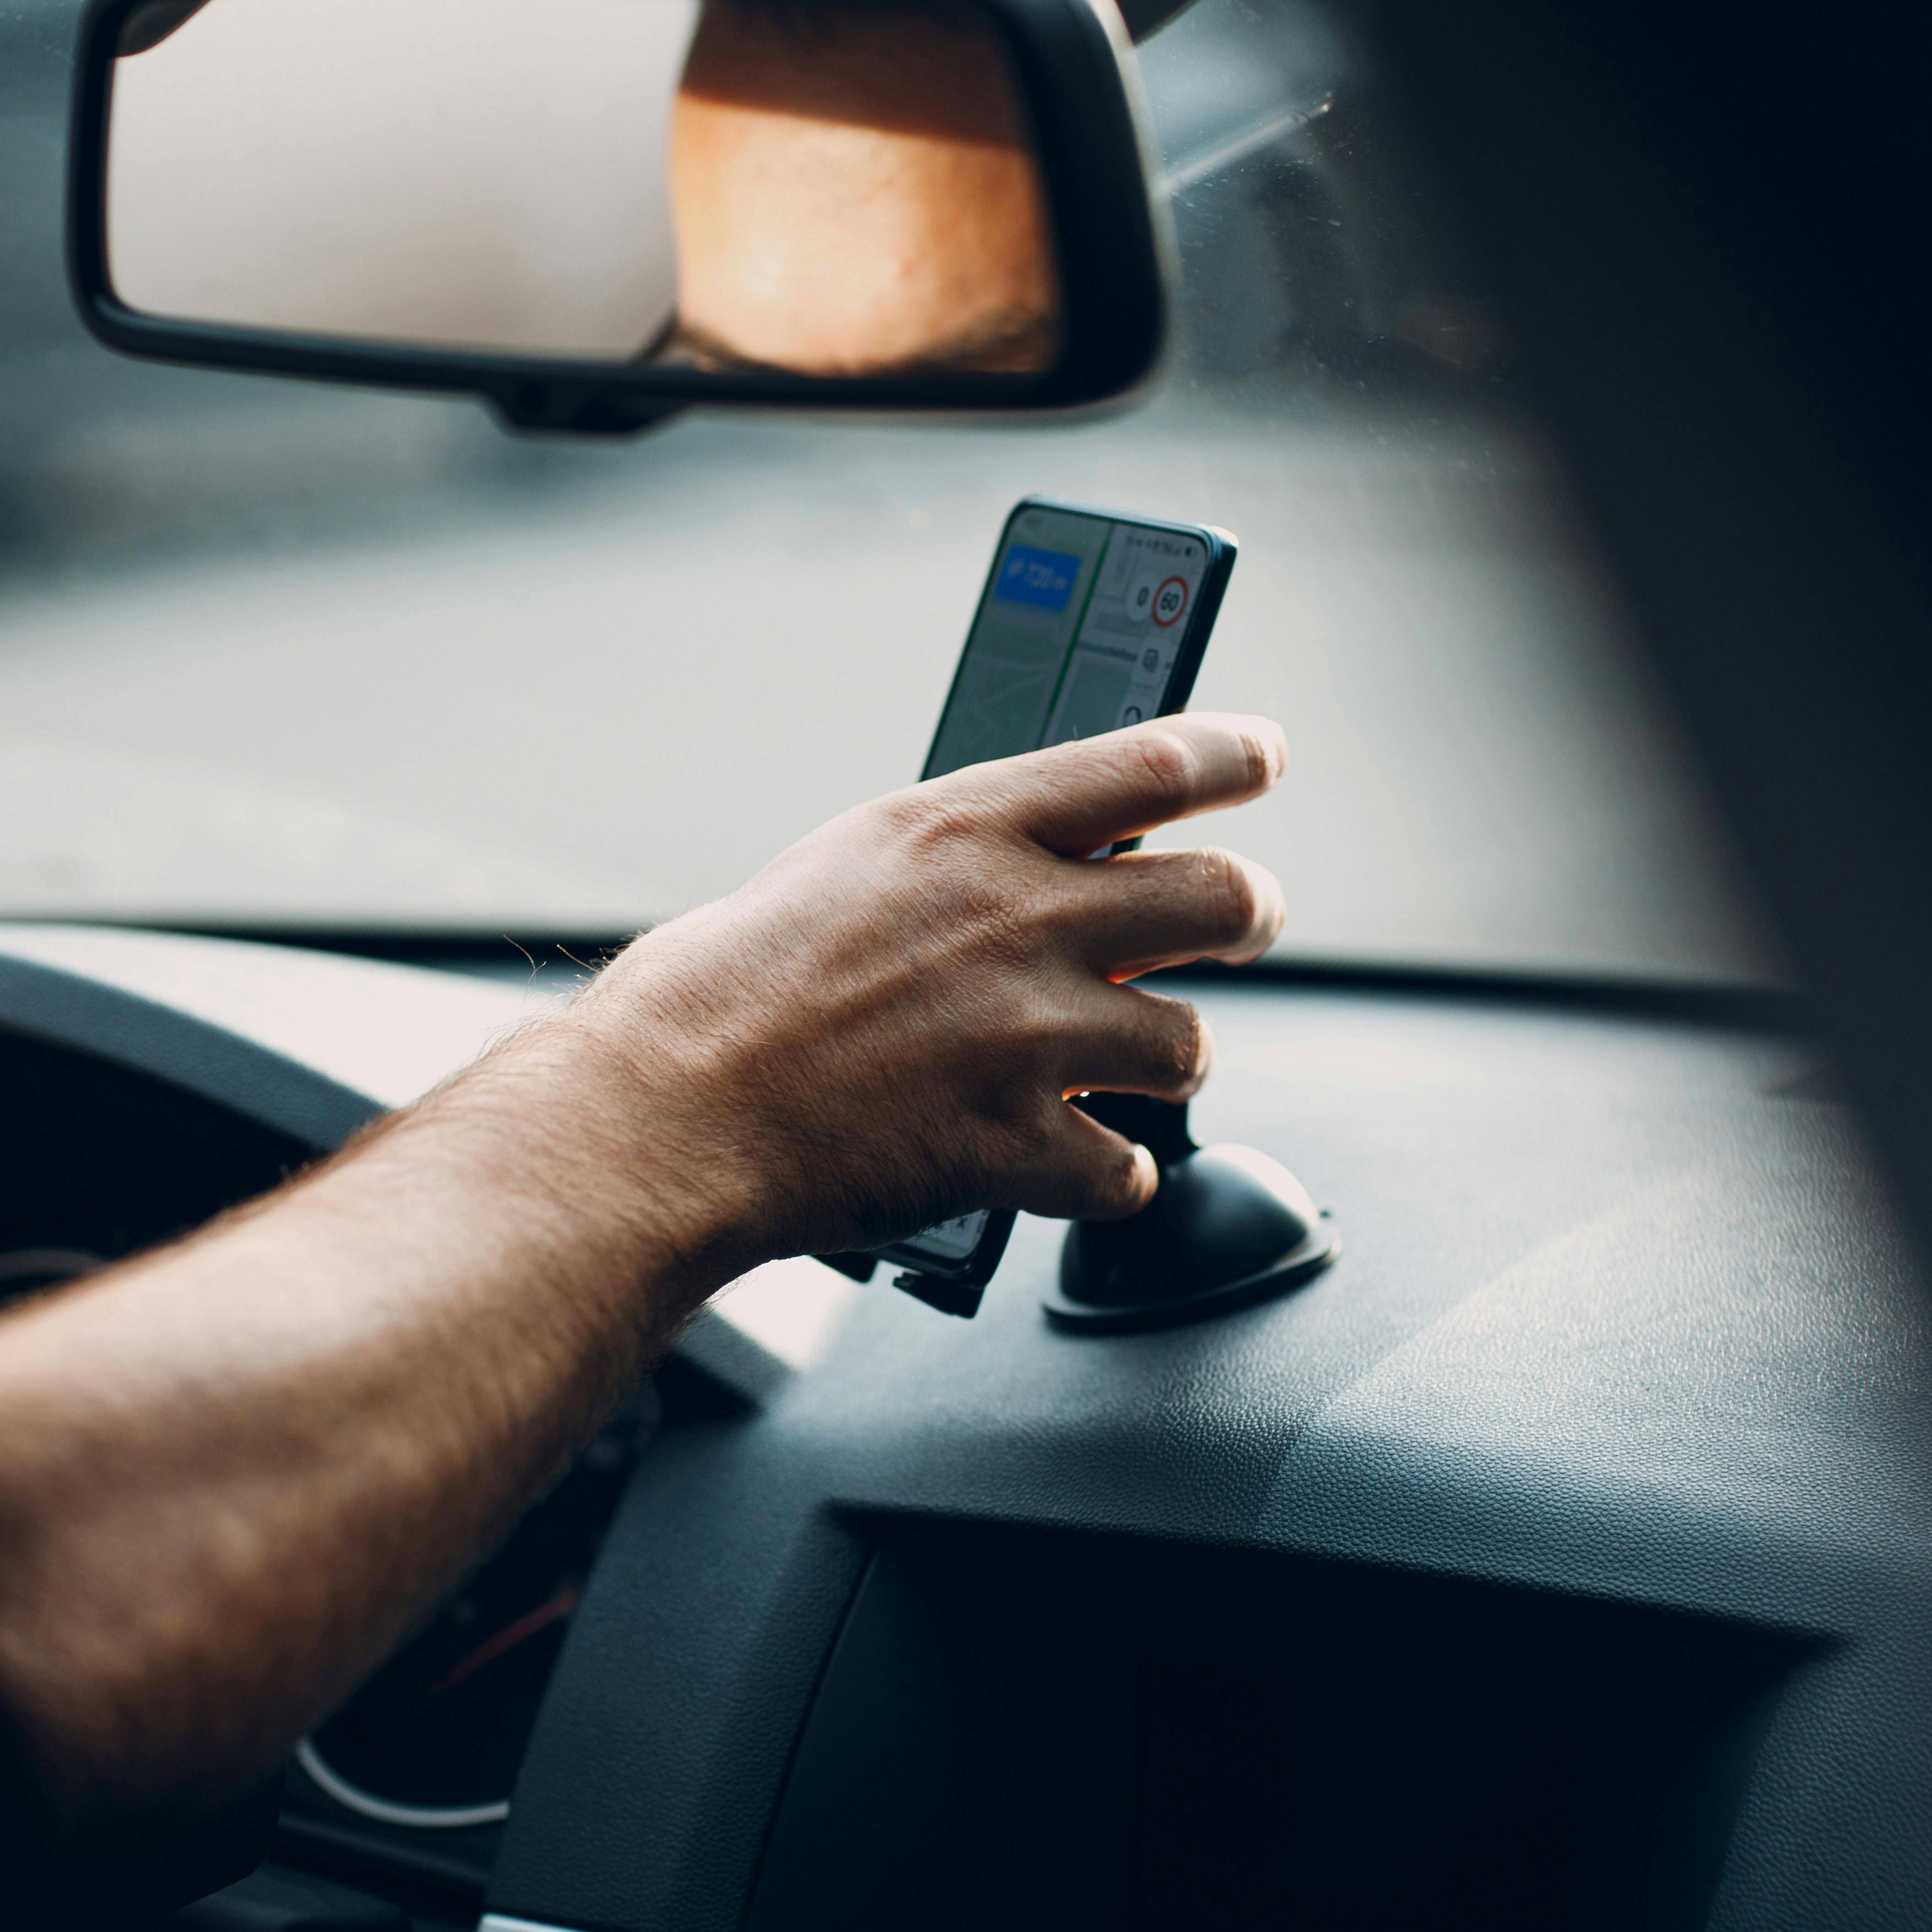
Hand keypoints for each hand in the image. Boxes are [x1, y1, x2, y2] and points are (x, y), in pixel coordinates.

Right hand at [557, 712, 1286, 1263]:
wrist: (666, 1114)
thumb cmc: (729, 991)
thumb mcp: (847, 867)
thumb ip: (960, 860)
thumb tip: (1048, 865)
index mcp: (966, 828)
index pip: (1153, 760)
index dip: (1233, 755)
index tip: (1264, 755)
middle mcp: (1017, 918)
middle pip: (1223, 898)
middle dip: (1247, 916)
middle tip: (1239, 925)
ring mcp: (1026, 1036)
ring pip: (1188, 1046)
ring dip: (1162, 1065)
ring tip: (1112, 1071)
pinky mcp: (1017, 1146)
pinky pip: (1129, 1171)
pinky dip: (1104, 1176)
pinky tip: (1056, 1162)